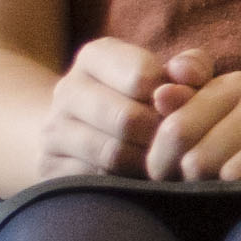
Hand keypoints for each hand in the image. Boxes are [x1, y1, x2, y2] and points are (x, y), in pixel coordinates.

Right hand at [35, 37, 179, 177]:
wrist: (81, 131)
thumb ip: (189, 68)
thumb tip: (188, 78)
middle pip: (128, 119)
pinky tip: (136, 176)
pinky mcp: (50, 167)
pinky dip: (125, 183)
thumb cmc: (142, 99)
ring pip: (113, 154)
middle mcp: (67, 89)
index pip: (142, 75)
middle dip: (160, 135)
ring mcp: (53, 130)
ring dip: (146, 162)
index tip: (178, 108)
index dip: (173, 97)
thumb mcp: (167, 75)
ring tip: (159, 159)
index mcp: (95, 56)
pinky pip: (97, 181)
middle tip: (175, 143)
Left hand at [142, 59, 240, 183]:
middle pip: (200, 159)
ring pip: (235, 175)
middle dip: (197, 184)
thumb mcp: (216, 120)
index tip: (170, 177)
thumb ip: (180, 110)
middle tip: (209, 188)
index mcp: (232, 86)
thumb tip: (161, 95)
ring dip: (233, 194)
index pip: (175, 130)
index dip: (163, 164)